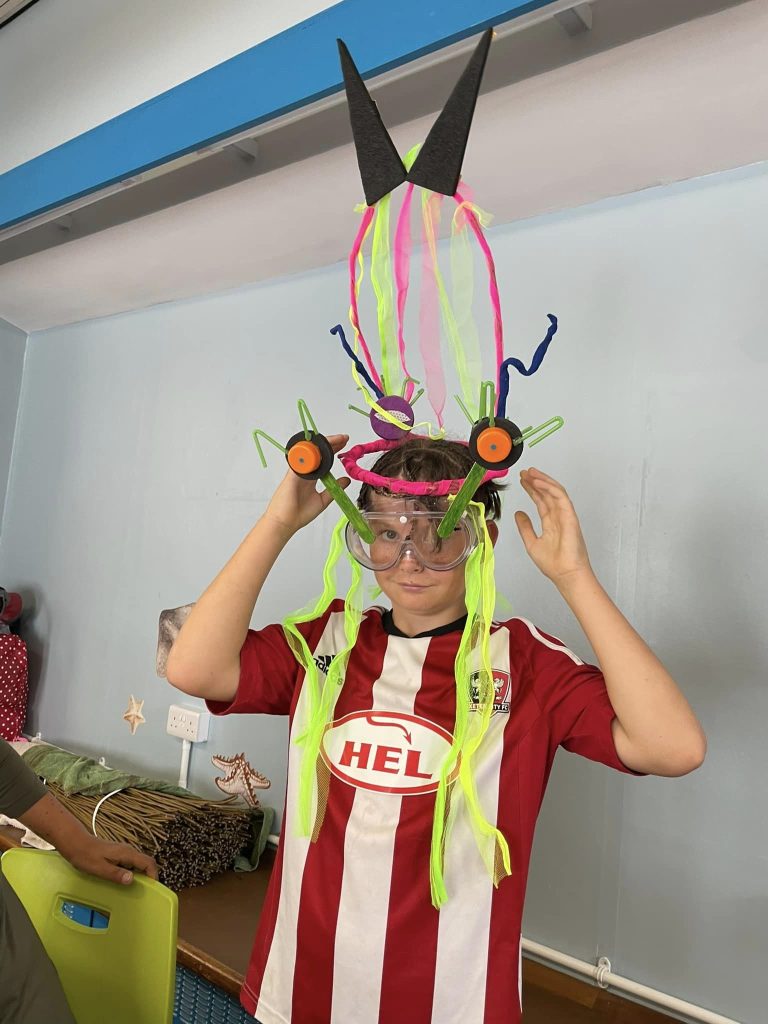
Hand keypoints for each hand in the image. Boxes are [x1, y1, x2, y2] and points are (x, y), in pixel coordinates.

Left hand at [63, 834, 158, 885]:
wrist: (76, 843)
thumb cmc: (86, 856)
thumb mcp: (100, 868)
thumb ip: (116, 874)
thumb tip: (131, 880)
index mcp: (127, 854)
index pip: (149, 862)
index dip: (154, 875)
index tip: (153, 889)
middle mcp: (128, 851)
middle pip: (146, 863)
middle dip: (148, 877)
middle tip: (144, 892)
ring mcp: (124, 852)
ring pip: (138, 864)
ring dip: (140, 876)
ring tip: (134, 890)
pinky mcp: (118, 855)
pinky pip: (131, 864)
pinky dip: (132, 873)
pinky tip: (123, 882)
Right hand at [263, 433, 350, 535]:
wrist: (284, 523)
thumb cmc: (299, 514)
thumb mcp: (322, 500)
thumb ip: (334, 489)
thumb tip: (346, 480)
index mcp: (311, 478)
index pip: (323, 460)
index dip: (333, 451)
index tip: (344, 445)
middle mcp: (304, 472)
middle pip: (317, 453)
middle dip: (331, 444)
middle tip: (344, 438)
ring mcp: (297, 472)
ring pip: (309, 452)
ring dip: (322, 445)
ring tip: (336, 439)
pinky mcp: (292, 475)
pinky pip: (300, 460)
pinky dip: (308, 452)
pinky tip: (318, 446)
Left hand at [514, 467, 592, 586]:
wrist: (565, 574)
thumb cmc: (554, 564)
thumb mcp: (531, 543)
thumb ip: (525, 527)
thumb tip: (518, 514)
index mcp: (551, 523)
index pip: (541, 501)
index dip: (532, 490)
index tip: (523, 481)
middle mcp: (558, 517)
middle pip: (547, 494)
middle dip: (535, 482)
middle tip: (525, 472)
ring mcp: (565, 515)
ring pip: (554, 492)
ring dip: (543, 480)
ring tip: (530, 473)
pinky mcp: (570, 516)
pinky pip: (560, 497)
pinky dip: (550, 487)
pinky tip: (539, 482)